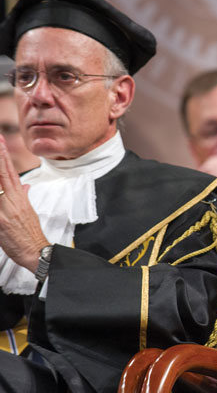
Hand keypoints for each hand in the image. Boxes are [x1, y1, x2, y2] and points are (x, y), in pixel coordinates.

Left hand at [0, 136, 48, 272]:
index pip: (11, 172)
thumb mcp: (29, 212)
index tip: (1, 140)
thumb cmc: (31, 234)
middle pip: (3, 174)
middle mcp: (13, 201)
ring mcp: (6, 210)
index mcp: (20, 198)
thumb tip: (23, 185)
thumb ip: (23, 196)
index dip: (4, 155)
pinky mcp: (0, 222)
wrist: (37, 252)